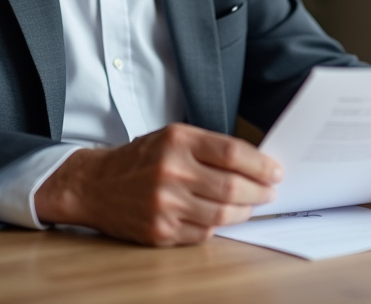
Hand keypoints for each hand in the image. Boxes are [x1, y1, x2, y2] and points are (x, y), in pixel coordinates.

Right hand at [34, 123, 282, 246]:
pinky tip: (220, 218)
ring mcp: (165, 204)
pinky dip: (217, 227)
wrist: (95, 185)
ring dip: (244, 212)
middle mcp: (171, 171)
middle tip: (270, 192)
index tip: (275, 171)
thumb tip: (255, 164)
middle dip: (259, 192)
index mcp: (177, 141)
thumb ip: (210, 147)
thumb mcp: (172, 137)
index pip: (233, 154)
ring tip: (250, 206)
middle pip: (233, 187)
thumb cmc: (140, 159)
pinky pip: (203, 233)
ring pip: (222, 214)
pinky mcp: (160, 231)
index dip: (261, 165)